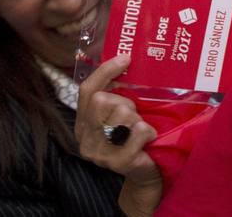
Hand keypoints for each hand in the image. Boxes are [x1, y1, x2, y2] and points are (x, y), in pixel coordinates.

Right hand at [75, 55, 161, 210]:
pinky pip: (138, 132)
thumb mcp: (120, 115)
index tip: (126, 58)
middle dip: (124, 103)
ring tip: (140, 129)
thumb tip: (127, 61)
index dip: (105, 71)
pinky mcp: (119, 162)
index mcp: (83, 123)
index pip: (86, 91)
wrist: (145, 173)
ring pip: (120, 115)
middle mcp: (85, 139)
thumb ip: (115, 97)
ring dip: (137, 118)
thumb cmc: (133, 139)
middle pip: (102, 101)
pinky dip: (148, 131)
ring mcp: (99, 153)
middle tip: (134, 114)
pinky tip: (149, 139)